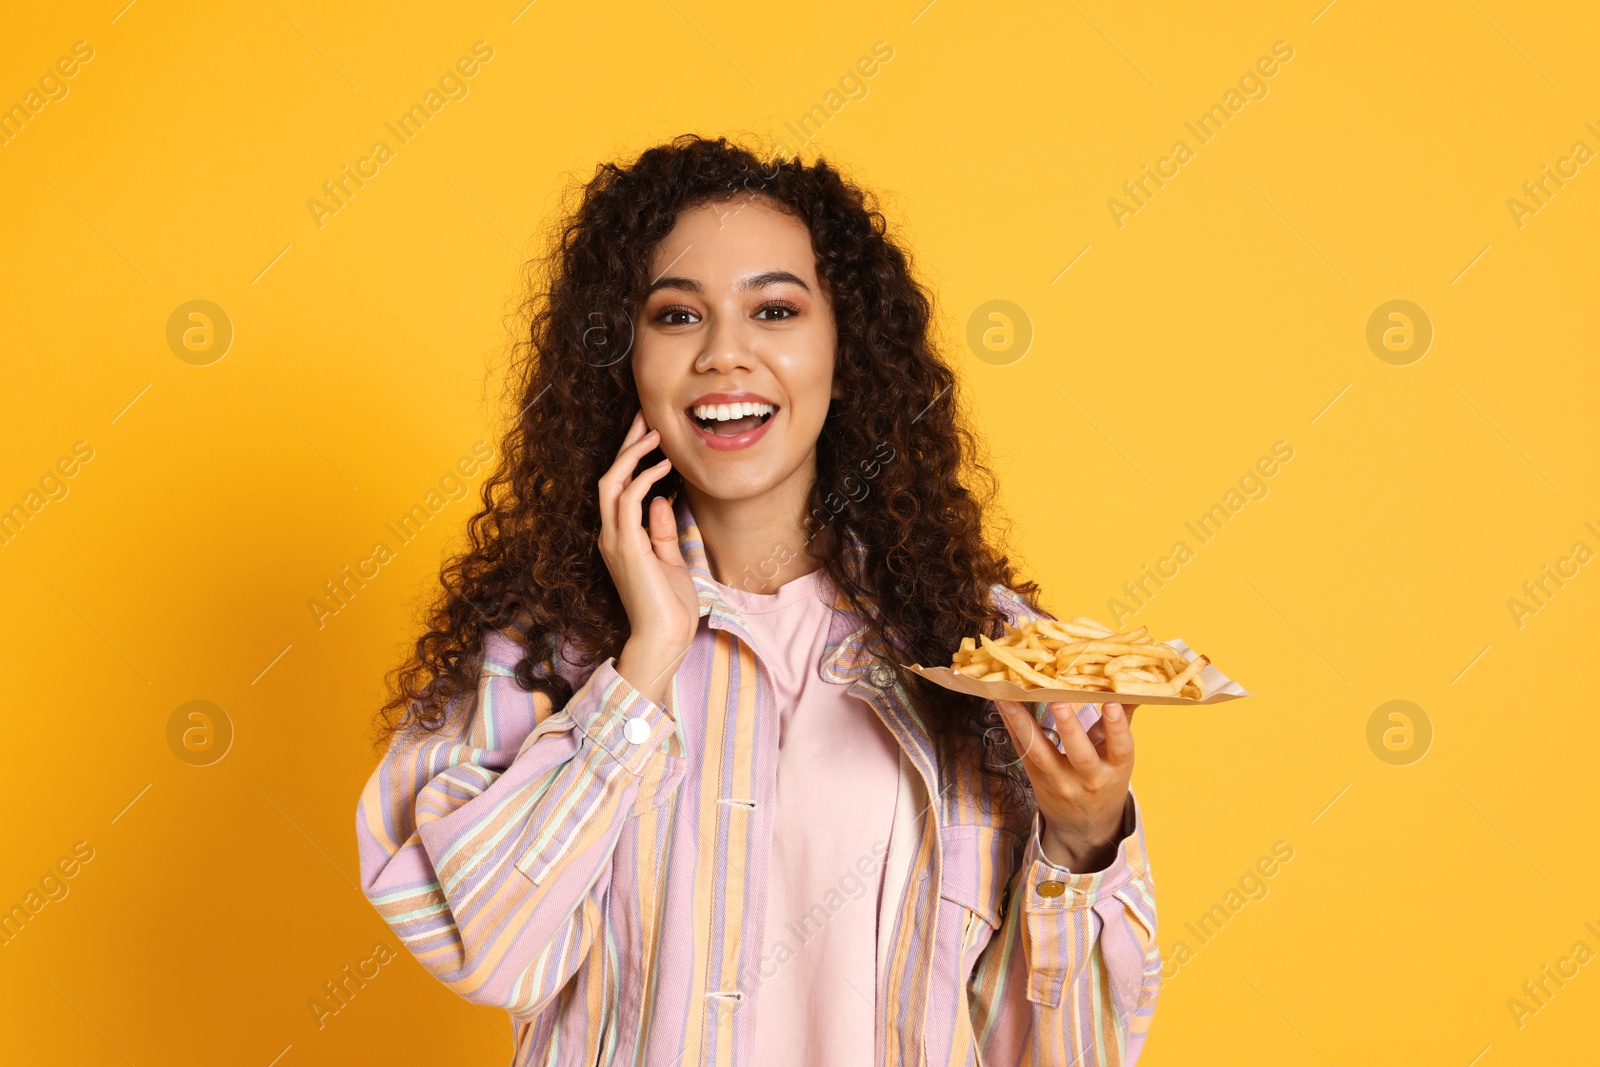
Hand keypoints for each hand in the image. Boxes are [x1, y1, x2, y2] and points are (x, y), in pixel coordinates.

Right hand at [598, 411, 699, 704]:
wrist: (664, 639)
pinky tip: (664, 465)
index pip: (618, 488)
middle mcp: (610, 536)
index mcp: (619, 539)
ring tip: (655, 432)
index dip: (630, 458)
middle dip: (626, 445)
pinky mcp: (626, 546)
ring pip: (612, 482)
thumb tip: (660, 501)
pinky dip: (644, 478)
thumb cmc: (669, 607)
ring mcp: (614, 540)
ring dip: (633, 454)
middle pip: (609, 477)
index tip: (648, 433)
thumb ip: (661, 531)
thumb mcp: (669, 561)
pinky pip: (628, 500)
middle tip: (645, 416)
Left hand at [993, 699, 1137, 872]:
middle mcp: (1089, 778)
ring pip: (1040, 752)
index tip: (1111, 703)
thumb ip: (1121, 721)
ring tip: (1009, 696)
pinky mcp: (1036, 779)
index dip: (1117, 727)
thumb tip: (1132, 686)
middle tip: (1059, 701)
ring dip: (1023, 723)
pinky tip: (1002, 704)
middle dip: (1070, 728)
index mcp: (1116, 768)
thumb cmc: (1106, 780)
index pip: (1121, 748)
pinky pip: (1023, 751)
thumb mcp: (1118, 757)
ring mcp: (1060, 781)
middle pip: (1079, 754)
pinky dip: (1011, 726)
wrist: (1085, 827)